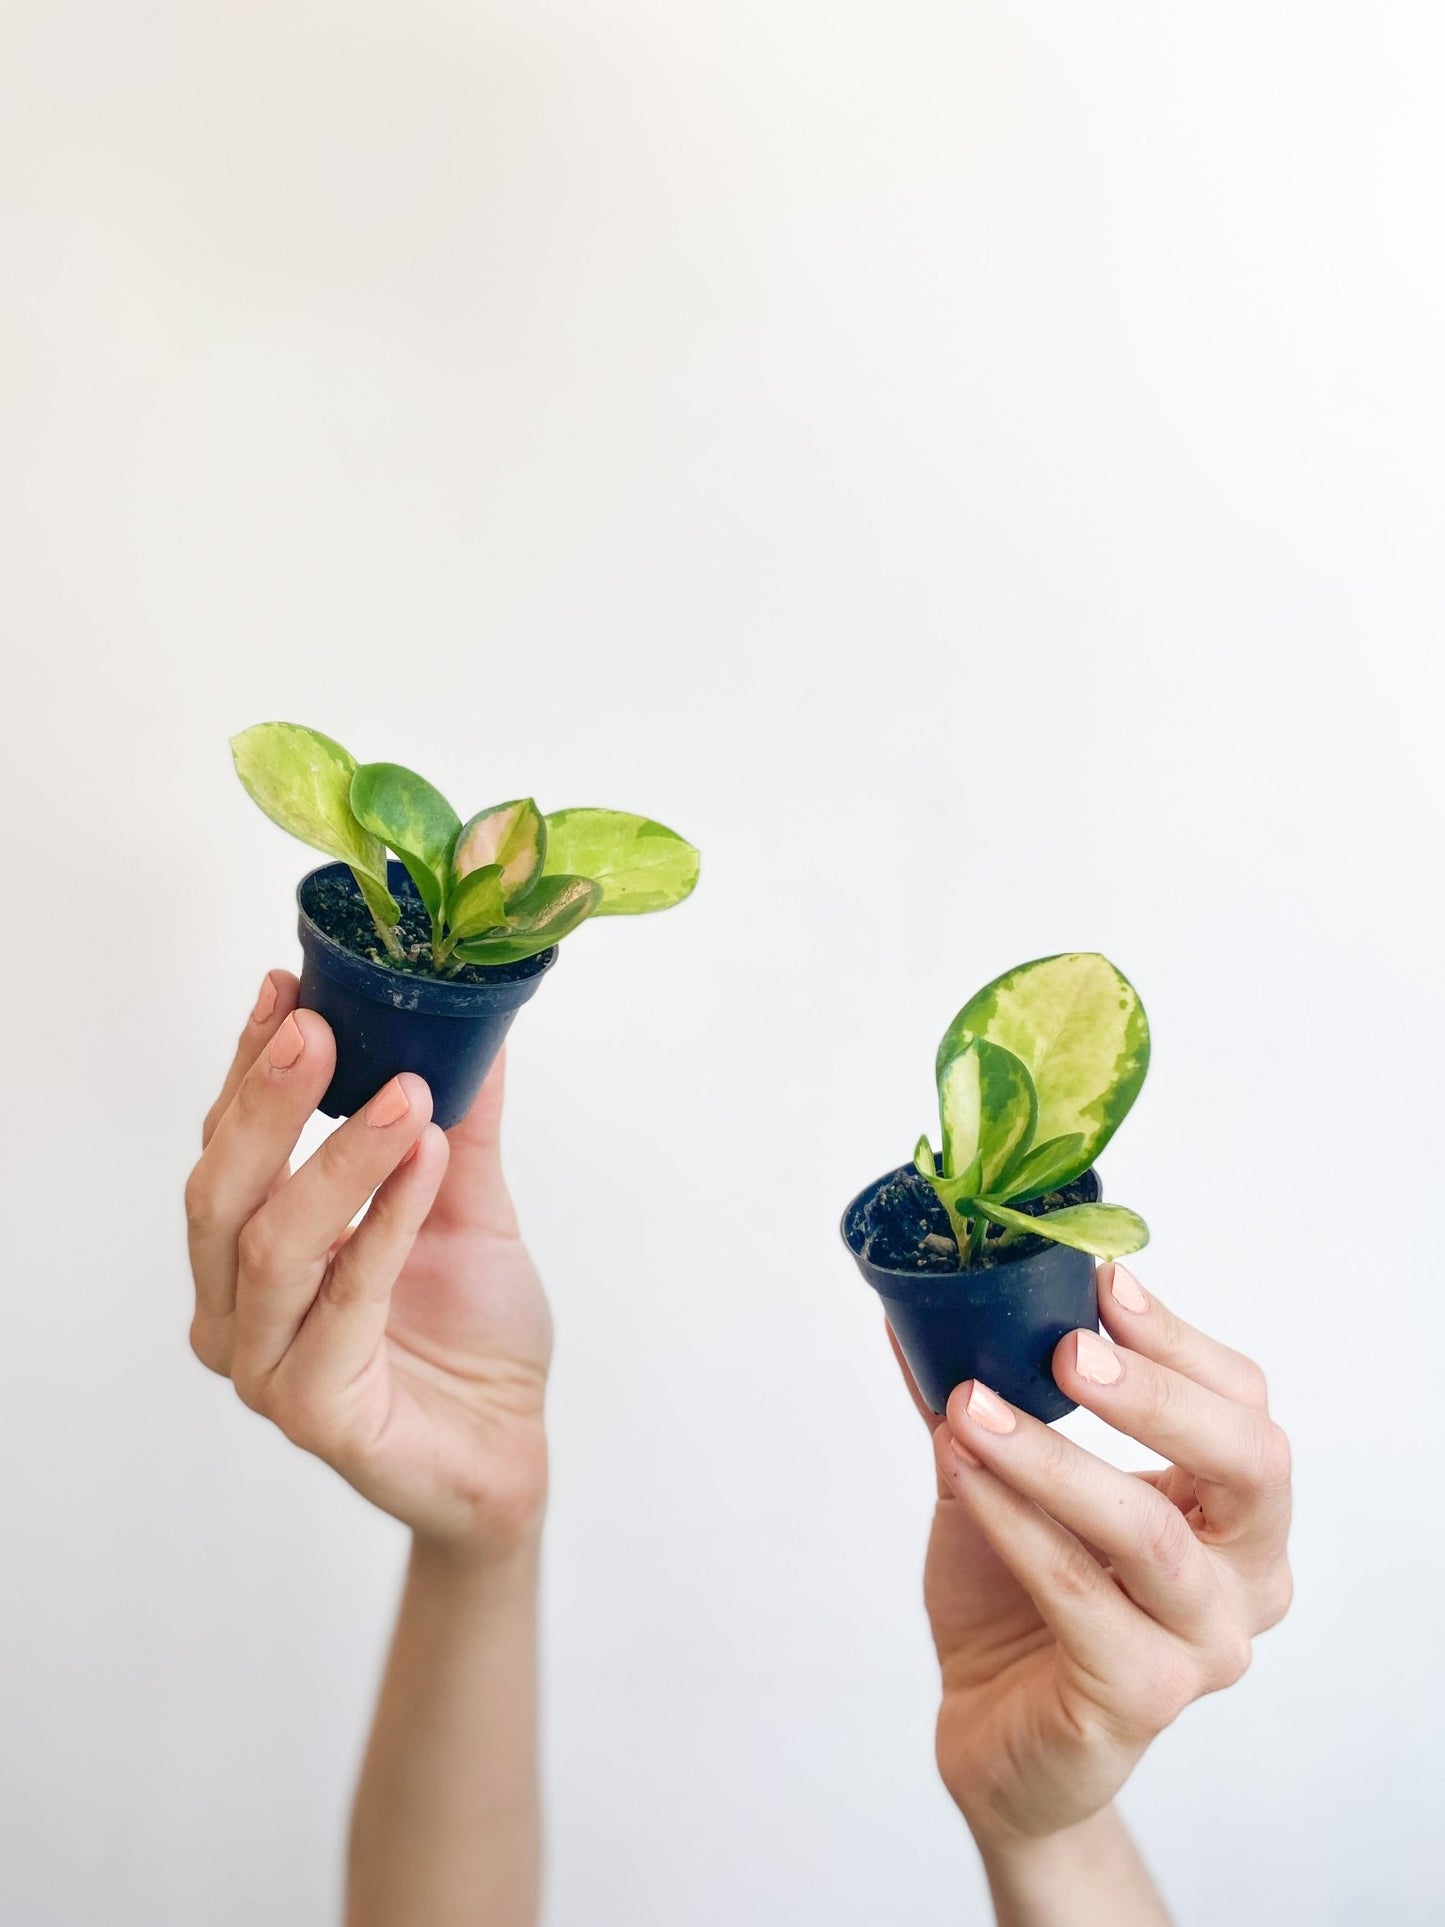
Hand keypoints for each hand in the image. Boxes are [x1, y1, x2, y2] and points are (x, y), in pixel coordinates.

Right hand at [185, 970, 550, 1553]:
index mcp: (250, 1249)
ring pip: (273, 1244)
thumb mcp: (467, 1202)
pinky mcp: (314, 1411)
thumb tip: (470, 1016)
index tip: (284, 986)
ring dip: (338, 1157)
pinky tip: (425, 1161)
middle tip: (317, 1028)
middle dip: (266, 1101)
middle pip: (223, 1189)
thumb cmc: (471, 1332)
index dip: (249, 1064)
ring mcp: (265, 1365)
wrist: (508, 1448)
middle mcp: (237, 1306)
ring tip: (404, 1092)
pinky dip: (387, 1223)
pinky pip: (342, 1304)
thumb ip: (456, 1121)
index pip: (229, 1142)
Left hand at [900, 1264, 1291, 1851]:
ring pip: (1149, 1532)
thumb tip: (926, 1305)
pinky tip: (963, 1472)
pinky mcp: (1144, 1697)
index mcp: (1236, 1512)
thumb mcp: (1008, 1476)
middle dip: (1160, 1394)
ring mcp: (1206, 1645)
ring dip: (1053, 1457)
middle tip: (1069, 1346)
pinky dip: (1015, 1523)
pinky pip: (1080, 1594)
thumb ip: (988, 1395)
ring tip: (971, 1404)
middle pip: (1250, 1463)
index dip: (1180, 1341)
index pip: (1244, 1404)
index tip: (1104, 1282)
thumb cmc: (1019, 1596)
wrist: (993, 1731)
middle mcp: (1246, 1578)